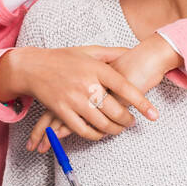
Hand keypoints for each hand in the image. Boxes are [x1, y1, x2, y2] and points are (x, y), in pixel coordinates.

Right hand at [0, 46, 157, 147]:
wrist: (32, 66)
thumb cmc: (63, 58)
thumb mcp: (89, 50)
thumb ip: (112, 53)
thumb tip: (132, 50)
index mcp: (96, 68)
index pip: (125, 88)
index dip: (141, 103)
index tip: (154, 114)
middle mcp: (86, 84)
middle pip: (115, 110)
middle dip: (127, 120)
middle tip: (132, 122)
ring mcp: (73, 99)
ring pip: (100, 123)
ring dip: (113, 129)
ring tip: (119, 128)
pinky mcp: (61, 111)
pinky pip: (82, 130)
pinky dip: (94, 135)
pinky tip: (100, 134)